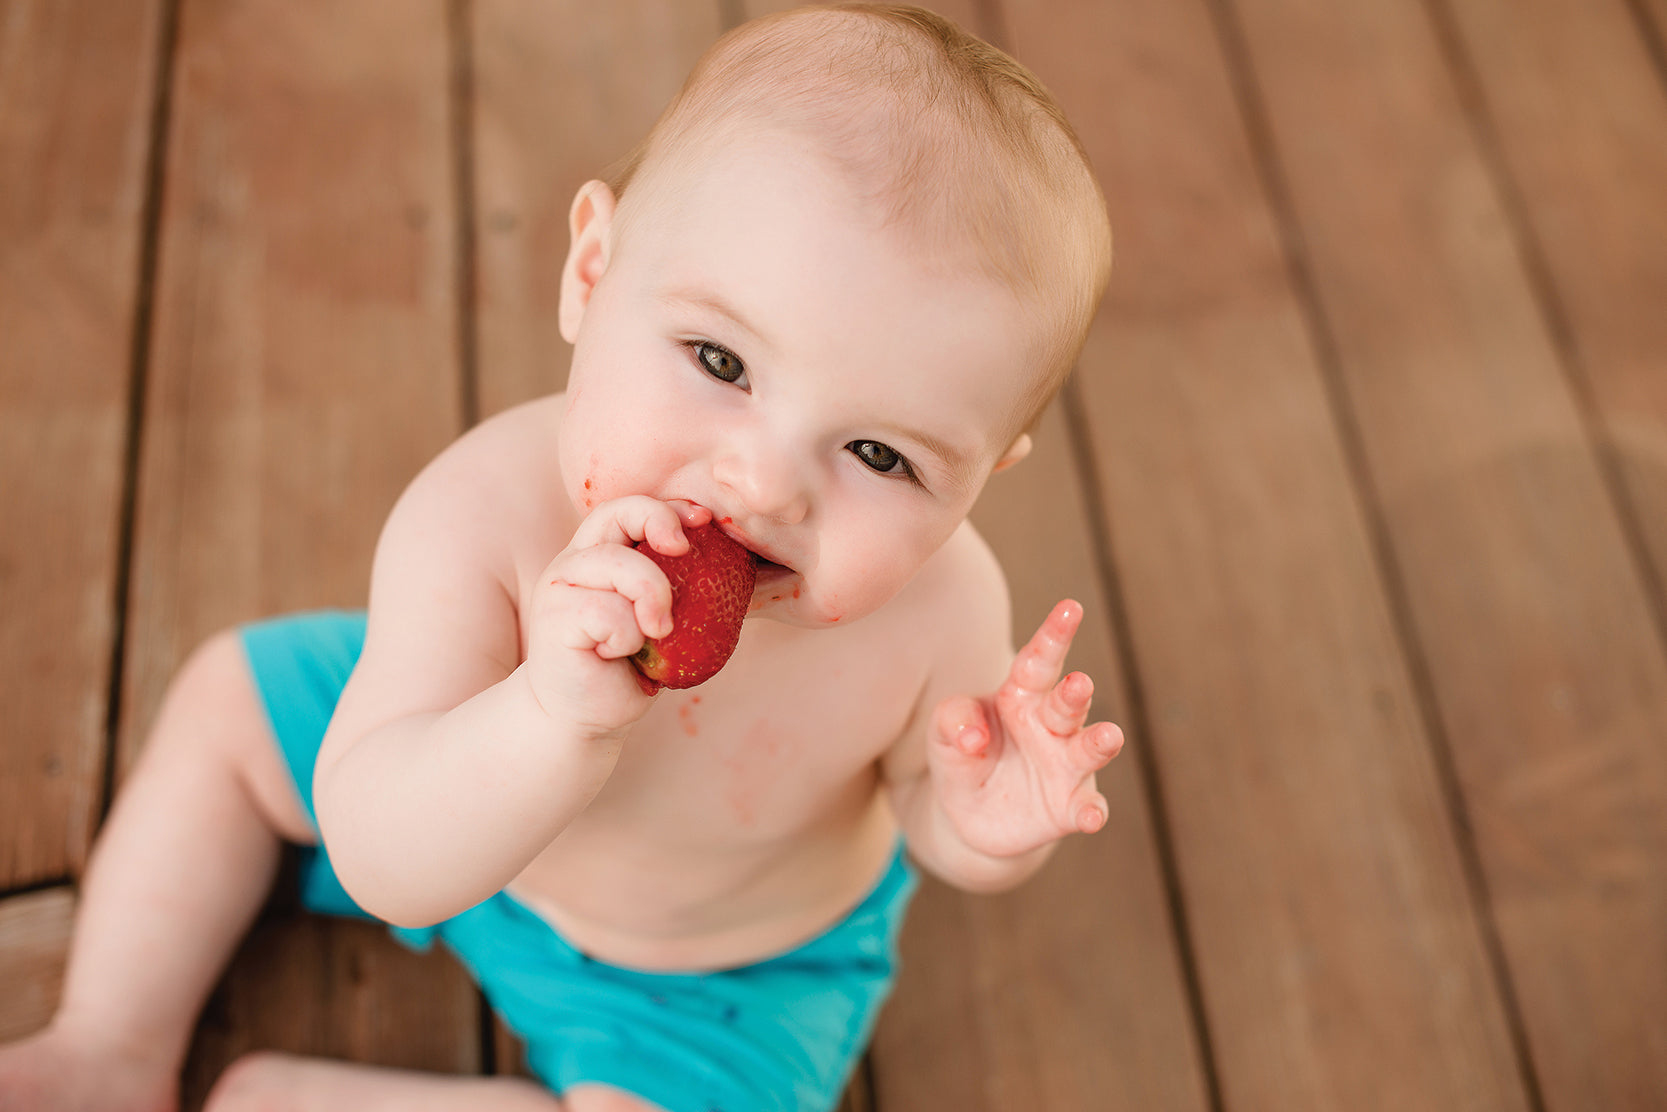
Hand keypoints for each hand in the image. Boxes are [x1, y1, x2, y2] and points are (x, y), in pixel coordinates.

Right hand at [525, 496, 708, 734]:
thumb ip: (674, 588)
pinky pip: (610, 613)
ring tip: (656, 632)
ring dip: (652, 598)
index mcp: (597, 554)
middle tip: (684, 552)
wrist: (581, 720)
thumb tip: (732, 561)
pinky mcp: (554, 619)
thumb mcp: (656, 620)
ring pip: (619, 565)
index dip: (667, 508)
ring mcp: (560, 587)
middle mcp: (574, 562)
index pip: (628, 508)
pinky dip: (627, 637)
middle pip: (617, 514)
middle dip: (660, 523)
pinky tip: (617, 655)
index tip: (704, 521)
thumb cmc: (626, 669)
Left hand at [928, 600, 1123, 858]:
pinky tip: (1091, 818)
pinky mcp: (1069, 807)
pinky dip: (1091, 811)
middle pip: (1067, 702)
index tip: (1071, 608)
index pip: (1038, 661)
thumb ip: (952, 722)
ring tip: (1109, 736)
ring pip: (1088, 749)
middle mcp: (1052, 726)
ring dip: (1099, 742)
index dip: (1054, 635)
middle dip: (1075, 692)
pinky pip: (1085, 807)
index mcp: (1021, 696)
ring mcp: (1066, 766)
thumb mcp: (945, 734)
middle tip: (1078, 682)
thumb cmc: (964, 755)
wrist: (971, 815)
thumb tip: (973, 737)